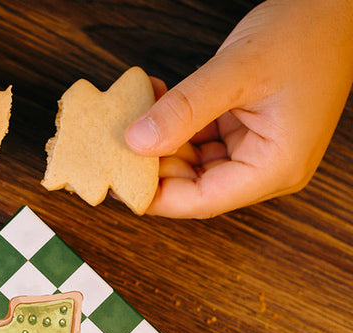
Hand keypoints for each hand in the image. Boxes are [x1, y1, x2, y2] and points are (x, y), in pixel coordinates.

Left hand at [125, 0, 352, 217]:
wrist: (334, 4)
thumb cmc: (306, 31)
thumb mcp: (237, 70)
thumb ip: (185, 109)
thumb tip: (137, 142)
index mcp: (275, 167)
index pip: (203, 200)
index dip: (157, 197)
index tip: (120, 183)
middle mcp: (266, 167)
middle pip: (195, 185)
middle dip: (154, 168)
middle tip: (115, 148)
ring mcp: (256, 150)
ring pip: (194, 164)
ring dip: (161, 144)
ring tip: (133, 119)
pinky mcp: (246, 132)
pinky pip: (202, 140)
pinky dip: (176, 126)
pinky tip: (155, 103)